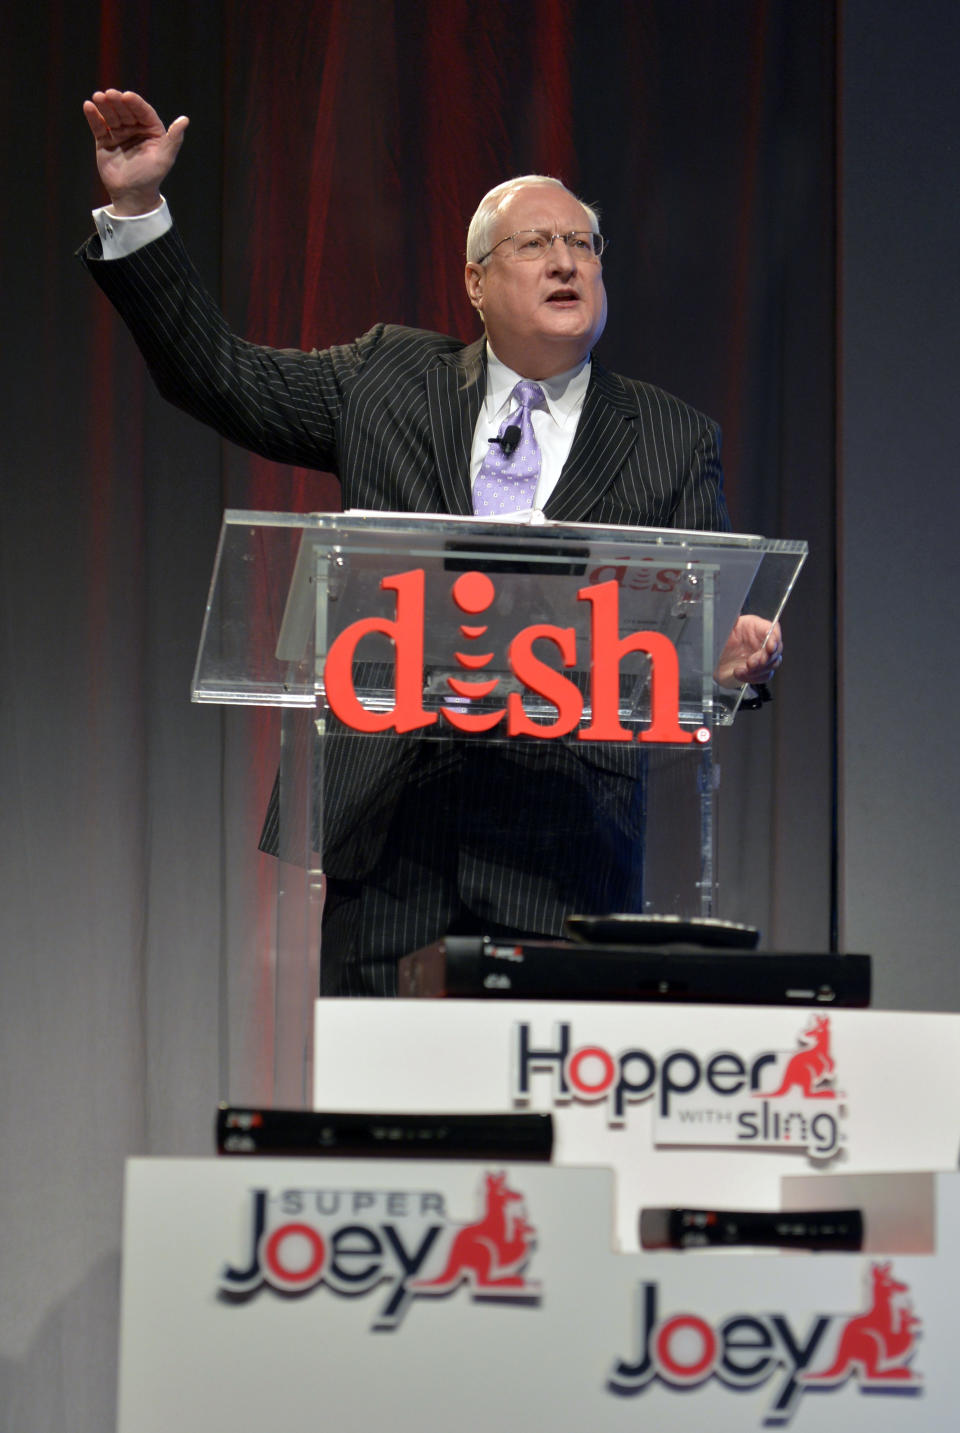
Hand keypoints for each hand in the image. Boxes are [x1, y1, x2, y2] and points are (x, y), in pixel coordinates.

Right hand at [82, 89, 188, 214]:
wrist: (131, 195)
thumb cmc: (151, 177)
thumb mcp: (164, 158)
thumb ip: (174, 139)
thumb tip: (185, 119)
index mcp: (151, 130)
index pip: (143, 112)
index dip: (135, 103)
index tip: (127, 96)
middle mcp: (135, 129)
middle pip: (125, 111)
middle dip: (117, 102)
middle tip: (109, 94)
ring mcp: (119, 133)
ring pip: (111, 116)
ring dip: (104, 106)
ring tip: (97, 97)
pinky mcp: (105, 140)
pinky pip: (99, 126)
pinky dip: (93, 116)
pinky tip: (88, 106)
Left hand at [715, 615, 782, 688]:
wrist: (712, 658)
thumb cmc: (720, 640)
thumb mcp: (724, 628)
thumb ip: (730, 620)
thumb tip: (732, 611)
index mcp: (756, 627)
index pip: (773, 630)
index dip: (775, 638)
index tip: (770, 646)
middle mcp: (762, 642)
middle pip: (776, 650)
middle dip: (765, 658)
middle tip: (751, 662)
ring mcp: (762, 657)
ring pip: (772, 665)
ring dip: (758, 669)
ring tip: (743, 669)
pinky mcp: (758, 671)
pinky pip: (764, 676)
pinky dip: (753, 677)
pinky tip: (740, 673)